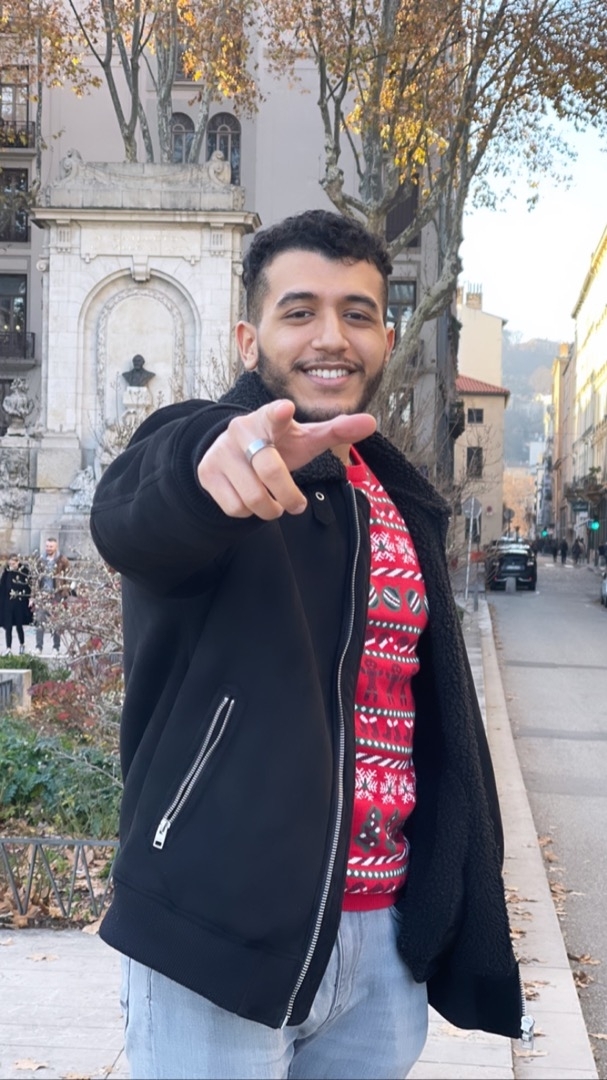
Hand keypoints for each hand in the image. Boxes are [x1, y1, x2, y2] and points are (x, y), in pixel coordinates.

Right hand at [197, 399, 375, 518]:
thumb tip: (372, 423)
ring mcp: (220, 453)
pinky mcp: (207, 474)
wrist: (231, 453)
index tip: (286, 409)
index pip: (273, 415)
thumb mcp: (306, 439)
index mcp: (269, 418)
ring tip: (274, 504)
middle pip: (270, 472)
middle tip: (296, 505)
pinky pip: (235, 507)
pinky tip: (252, 501)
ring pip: (252, 497)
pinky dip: (249, 513)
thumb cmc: (278, 445)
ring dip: (270, 509)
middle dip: (289, 496)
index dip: (279, 415)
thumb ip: (337, 431)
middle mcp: (240, 431)